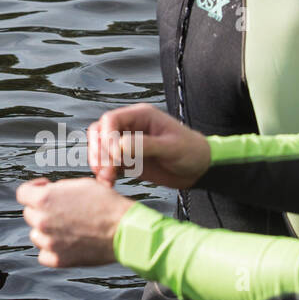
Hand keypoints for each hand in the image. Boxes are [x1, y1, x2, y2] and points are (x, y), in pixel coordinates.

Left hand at [17, 177, 132, 267]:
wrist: (125, 230)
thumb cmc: (107, 204)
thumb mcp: (80, 184)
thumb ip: (57, 189)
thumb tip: (48, 192)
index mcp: (44, 199)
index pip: (23, 193)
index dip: (33, 189)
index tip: (44, 189)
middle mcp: (42, 221)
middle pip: (30, 214)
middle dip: (42, 210)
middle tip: (62, 210)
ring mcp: (49, 242)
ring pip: (36, 234)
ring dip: (46, 230)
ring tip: (66, 227)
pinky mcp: (58, 260)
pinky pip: (43, 255)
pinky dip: (51, 250)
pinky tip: (64, 243)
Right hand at [87, 103, 210, 188]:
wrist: (199, 169)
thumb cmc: (191, 151)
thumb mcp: (172, 147)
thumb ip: (146, 145)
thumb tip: (119, 146)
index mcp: (141, 116)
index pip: (111, 119)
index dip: (107, 136)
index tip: (115, 156)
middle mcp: (130, 127)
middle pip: (100, 132)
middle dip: (99, 151)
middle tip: (105, 170)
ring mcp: (126, 143)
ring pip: (100, 148)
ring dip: (99, 163)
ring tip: (106, 180)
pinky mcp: (126, 159)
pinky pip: (107, 163)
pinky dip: (104, 173)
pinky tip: (109, 183)